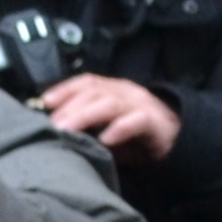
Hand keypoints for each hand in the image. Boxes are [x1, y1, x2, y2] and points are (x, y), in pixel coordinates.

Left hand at [35, 72, 181, 160]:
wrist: (177, 138)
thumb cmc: (136, 135)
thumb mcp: (107, 127)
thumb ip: (86, 127)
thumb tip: (55, 134)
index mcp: (113, 89)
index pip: (87, 82)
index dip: (64, 89)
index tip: (44, 102)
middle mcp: (125, 92)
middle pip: (93, 92)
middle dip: (69, 107)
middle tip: (51, 125)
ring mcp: (140, 105)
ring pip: (110, 103)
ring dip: (85, 116)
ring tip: (67, 131)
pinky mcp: (155, 123)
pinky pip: (136, 121)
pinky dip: (120, 129)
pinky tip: (105, 140)